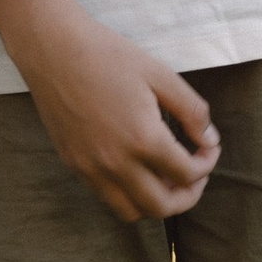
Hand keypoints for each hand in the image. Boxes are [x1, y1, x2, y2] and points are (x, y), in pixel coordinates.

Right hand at [24, 5, 220, 222]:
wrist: (52, 49)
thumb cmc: (108, 55)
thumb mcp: (161, 75)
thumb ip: (192, 111)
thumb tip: (209, 140)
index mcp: (143, 139)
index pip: (187, 174)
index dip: (207, 164)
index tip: (208, 147)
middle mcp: (116, 163)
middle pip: (162, 207)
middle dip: (188, 195)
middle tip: (195, 174)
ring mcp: (91, 168)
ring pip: (131, 212)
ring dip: (156, 202)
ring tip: (166, 177)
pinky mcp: (74, 165)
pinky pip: (107, 196)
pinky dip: (128, 193)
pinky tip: (137, 168)